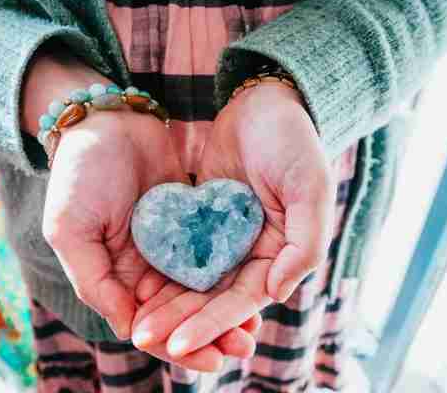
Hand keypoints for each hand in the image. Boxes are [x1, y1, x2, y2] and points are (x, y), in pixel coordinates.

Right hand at [24, 47, 260, 369]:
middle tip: (244, 346)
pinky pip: (215, 249)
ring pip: (204, 286)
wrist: (106, 121)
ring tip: (255, 326)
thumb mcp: (70, 230)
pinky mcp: (194, 218)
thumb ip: (95, 281)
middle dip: (213, 332)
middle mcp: (147, 266)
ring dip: (227, 308)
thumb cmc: (79, 174)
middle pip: (184, 311)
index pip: (151, 325)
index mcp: (118, 277)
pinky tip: (257, 281)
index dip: (180, 346)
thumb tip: (131, 330)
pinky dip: (232, 268)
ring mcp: (173, 242)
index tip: (211, 360)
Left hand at [131, 82, 335, 358]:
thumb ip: (304, 245)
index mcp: (279, 254)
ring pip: (193, 280)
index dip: (212, 324)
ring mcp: (224, 236)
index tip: (178, 344)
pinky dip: (161, 269)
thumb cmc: (294, 143)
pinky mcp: (201, 218)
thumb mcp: (311, 189)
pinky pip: (179, 250)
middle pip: (212, 298)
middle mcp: (251, 252)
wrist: (264, 102)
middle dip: (180, 321)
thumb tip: (275, 294)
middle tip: (141, 340)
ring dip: (166, 303)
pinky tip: (136, 285)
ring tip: (135, 324)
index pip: (243, 301)